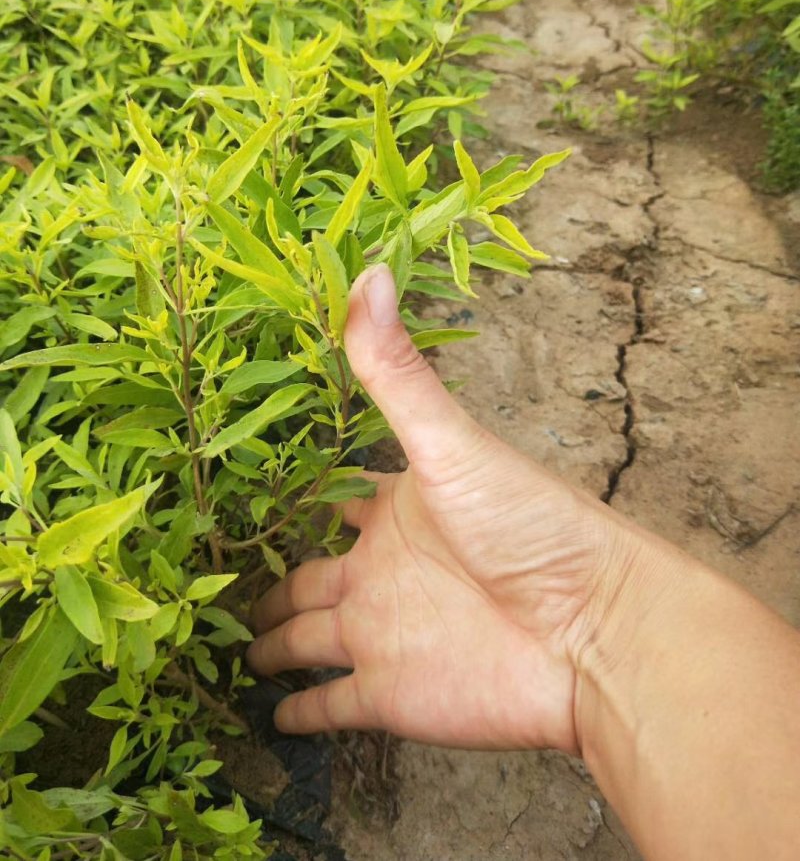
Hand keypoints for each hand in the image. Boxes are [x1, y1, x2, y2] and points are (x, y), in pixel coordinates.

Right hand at [247, 264, 640, 750]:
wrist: (593, 632)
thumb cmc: (528, 525)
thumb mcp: (450, 442)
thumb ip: (397, 372)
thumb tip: (367, 273)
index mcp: (394, 508)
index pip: (328, 499)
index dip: (288, 496)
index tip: (238, 491)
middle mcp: (381, 571)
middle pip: (306, 574)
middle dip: (267, 578)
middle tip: (214, 577)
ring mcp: (382, 636)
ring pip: (307, 640)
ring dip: (272, 643)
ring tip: (232, 645)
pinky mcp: (389, 697)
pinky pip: (330, 706)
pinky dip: (301, 711)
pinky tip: (274, 713)